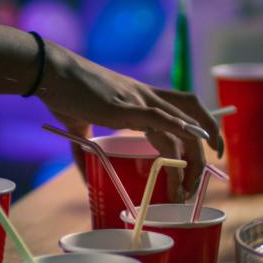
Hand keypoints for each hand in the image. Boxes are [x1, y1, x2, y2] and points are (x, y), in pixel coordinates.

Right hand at [37, 42, 221, 198]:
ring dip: (189, 161)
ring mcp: (139, 100)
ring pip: (180, 127)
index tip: (211, 153)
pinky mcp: (125, 106)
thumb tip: (86, 179)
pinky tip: (195, 139)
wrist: (51, 73)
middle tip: (195, 184)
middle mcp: (148, 96)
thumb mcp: (80, 126)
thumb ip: (86, 152)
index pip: (187, 108)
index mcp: (142, 98)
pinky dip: (179, 129)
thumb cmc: (64, 95)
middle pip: (193, 120)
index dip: (205, 126)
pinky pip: (159, 118)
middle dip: (202, 154)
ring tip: (183, 190)